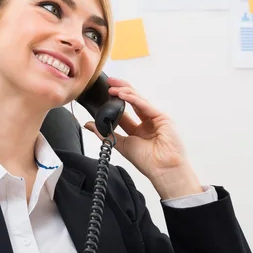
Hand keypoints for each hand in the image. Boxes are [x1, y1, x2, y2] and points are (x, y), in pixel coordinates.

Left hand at [83, 77, 203, 199]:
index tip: (104, 94)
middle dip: (120, 90)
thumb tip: (89, 124)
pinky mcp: (162, 117)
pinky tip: (122, 94)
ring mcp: (156, 117)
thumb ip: (105, 133)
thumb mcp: (121, 144)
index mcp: (140, 128)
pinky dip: (133, 98)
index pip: (126, 110)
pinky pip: (145, 105)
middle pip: (133, 100)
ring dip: (125, 91)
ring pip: (139, 99)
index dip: (115, 101)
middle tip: (108, 82)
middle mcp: (148, 121)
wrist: (163, 170)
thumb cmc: (148, 161)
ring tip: (112, 87)